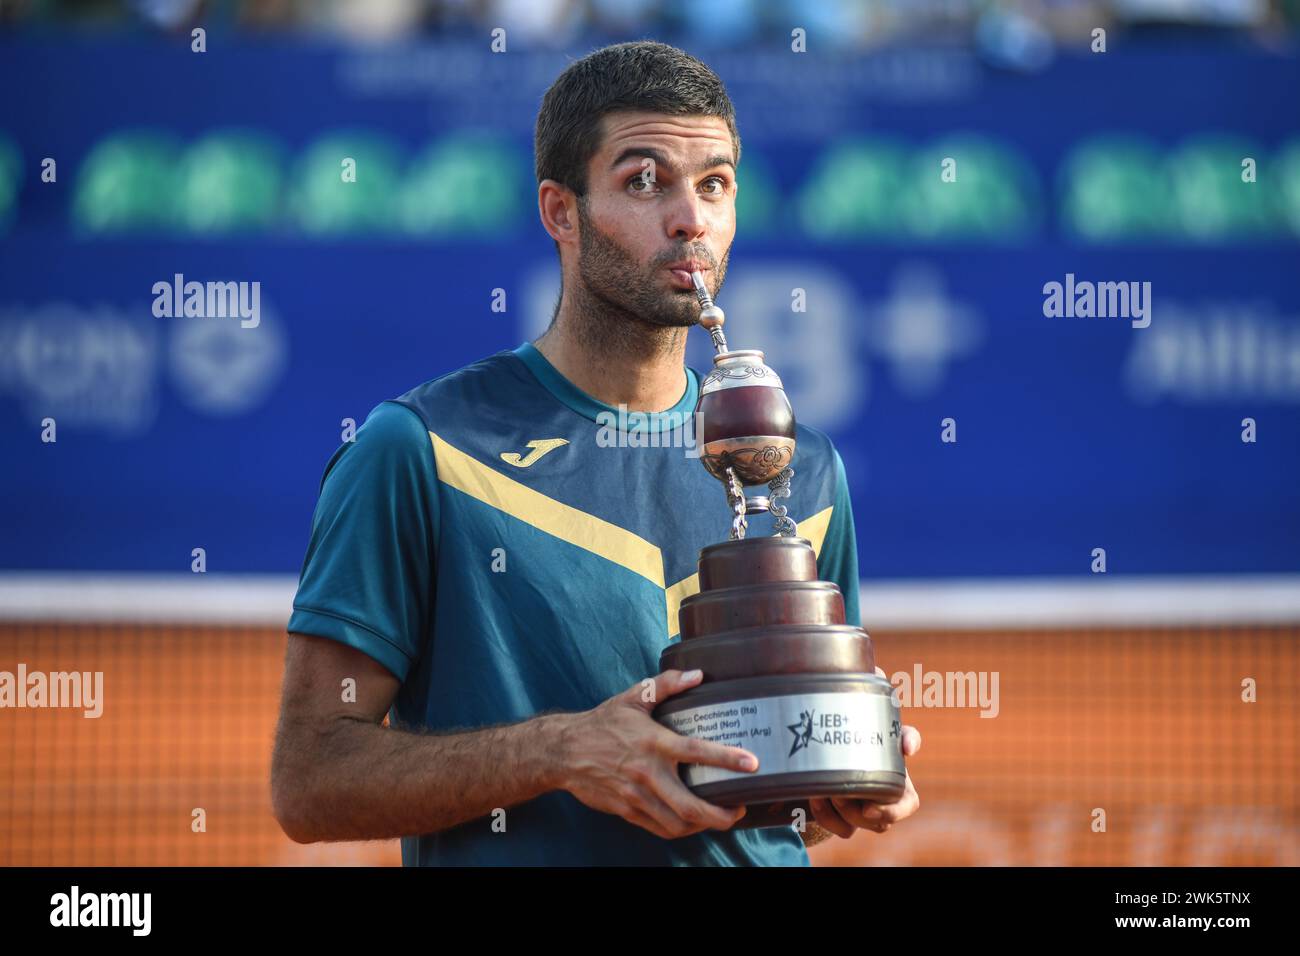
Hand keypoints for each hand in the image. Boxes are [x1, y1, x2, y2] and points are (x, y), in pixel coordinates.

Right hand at [555, 669, 754, 839]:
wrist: (564, 752)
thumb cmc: (602, 722)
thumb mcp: (634, 697)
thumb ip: (667, 684)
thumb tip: (698, 675)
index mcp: (653, 742)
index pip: (696, 751)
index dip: (727, 759)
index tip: (752, 764)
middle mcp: (647, 773)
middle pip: (691, 805)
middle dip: (721, 814)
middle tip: (739, 808)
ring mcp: (637, 796)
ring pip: (678, 823)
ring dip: (704, 825)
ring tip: (721, 816)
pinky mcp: (627, 811)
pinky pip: (660, 828)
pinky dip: (681, 829)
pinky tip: (693, 822)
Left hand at [808, 666, 920, 838]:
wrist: (807, 752)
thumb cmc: (834, 725)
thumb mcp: (847, 704)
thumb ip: (860, 685)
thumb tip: (876, 669)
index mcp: (886, 753)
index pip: (910, 746)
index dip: (910, 745)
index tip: (905, 745)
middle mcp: (881, 784)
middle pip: (895, 808)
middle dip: (879, 807)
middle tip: (852, 791)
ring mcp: (863, 805)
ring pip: (870, 825)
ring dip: (848, 813)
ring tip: (827, 792)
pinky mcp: (842, 818)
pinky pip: (843, 830)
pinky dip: (829, 818)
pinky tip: (814, 798)